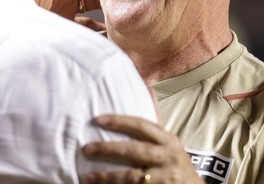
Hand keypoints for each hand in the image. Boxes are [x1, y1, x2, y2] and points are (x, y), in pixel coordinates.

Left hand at [82, 115, 202, 183]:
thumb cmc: (176, 164)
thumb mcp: (170, 142)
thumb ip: (156, 119)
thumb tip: (148, 88)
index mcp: (168, 140)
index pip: (142, 125)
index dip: (120, 121)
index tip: (99, 119)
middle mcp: (168, 157)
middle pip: (135, 150)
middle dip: (109, 149)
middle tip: (87, 148)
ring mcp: (165, 177)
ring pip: (132, 176)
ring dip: (108, 177)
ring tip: (88, 176)